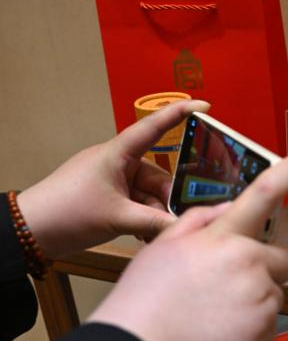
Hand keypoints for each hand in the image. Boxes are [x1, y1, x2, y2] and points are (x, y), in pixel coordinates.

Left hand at [17, 99, 210, 258]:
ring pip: (149, 195)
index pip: (154, 127)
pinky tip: (144, 235)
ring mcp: (112, 180)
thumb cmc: (66, 213)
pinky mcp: (108, 197)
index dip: (180, 113)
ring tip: (152, 234)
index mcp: (117, 154)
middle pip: (158, 177)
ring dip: (155, 215)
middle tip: (177, 220)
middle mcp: (117, 163)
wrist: (30, 231)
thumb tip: (185, 225)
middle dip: (168, 200)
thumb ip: (155, 222)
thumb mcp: (118, 218)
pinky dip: (144, 218)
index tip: (204, 106)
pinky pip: (137, 204)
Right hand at [88, 154, 287, 340]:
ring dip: (255, 298)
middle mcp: (249, 262)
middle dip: (267, 266)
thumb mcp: (164, 245)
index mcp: (223, 237)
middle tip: (231, 282)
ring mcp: (261, 296)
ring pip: (275, 291)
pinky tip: (221, 328)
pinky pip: (270, 320)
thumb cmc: (146, 297)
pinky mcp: (266, 327)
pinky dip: (253, 324)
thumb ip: (200, 220)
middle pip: (284, 258)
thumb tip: (228, 209)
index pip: (261, 195)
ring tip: (215, 311)